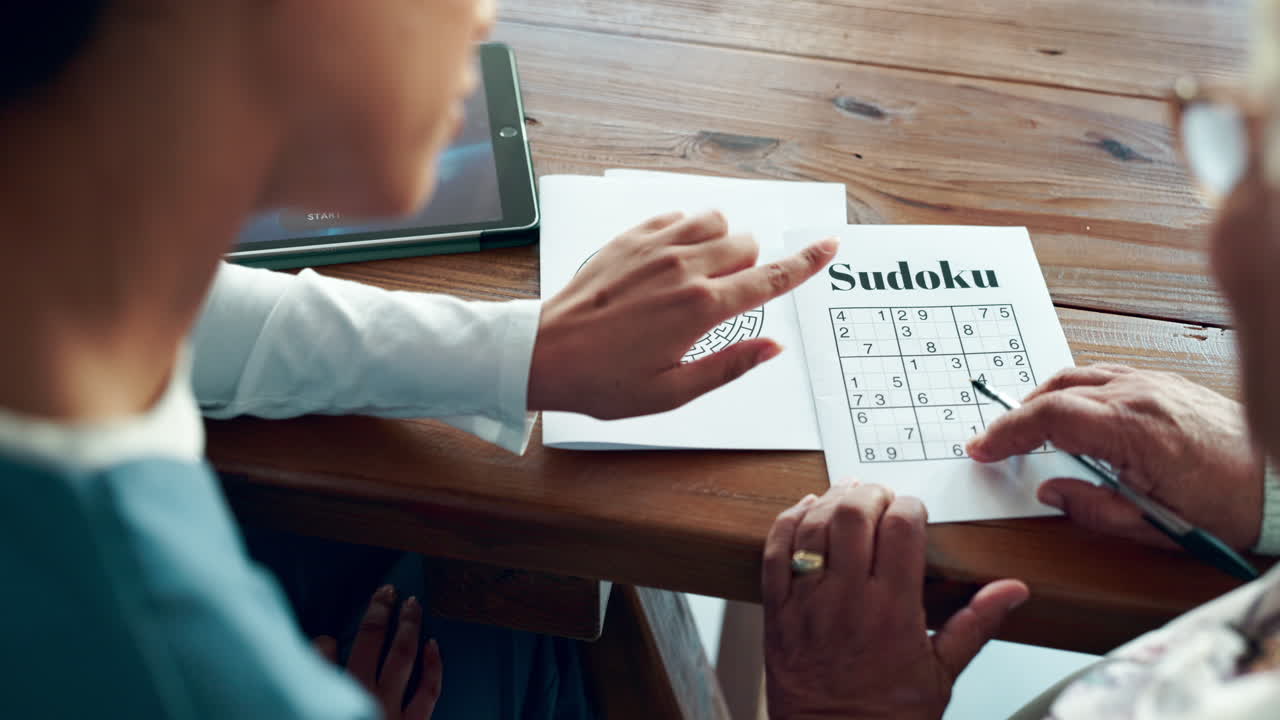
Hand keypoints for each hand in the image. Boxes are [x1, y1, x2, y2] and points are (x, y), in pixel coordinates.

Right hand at [313, 585, 441, 719]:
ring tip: (412, 604)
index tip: (327, 638)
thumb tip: (323, 646)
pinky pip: (428, 691)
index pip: (326, 655)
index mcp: (339, 694)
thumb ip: (318, 678)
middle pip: (372, 641)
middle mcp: (366, 696)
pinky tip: (432, 644)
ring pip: (403, 656)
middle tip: (387, 591)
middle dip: (380, 612)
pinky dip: (432, 664)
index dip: (325, 642)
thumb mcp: (316, 713)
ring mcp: (393, 710)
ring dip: (408, 626)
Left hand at [528, 210, 837, 418]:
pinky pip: (676, 216)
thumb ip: (729, 365)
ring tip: (700, 275)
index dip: (807, 263)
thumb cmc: (603, 381)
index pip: (771, 277)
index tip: (829, 246)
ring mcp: (654, 247)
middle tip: (723, 298)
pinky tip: (671, 261)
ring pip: (715, 220)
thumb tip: (771, 347)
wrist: (544, 354)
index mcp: (702, 309)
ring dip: (720, 242)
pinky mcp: (629, 238)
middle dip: (750, 265)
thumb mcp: (673, 392)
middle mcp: (683, 268)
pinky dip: (686, 232)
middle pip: (747, 243)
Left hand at [763, 485, 1027, 719]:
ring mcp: (807, 603)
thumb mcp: (943, 674)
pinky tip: (805, 510)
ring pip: (814, 526)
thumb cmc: (888, 716)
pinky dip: (788, 522)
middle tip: (879, 496)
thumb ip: (976, 623)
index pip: (902, 529)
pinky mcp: (777, 611)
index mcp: (894, 611)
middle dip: (870, 494)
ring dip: (831, 500)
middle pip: (854, 516)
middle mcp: (848, 600)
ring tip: (846, 494)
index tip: (913, 511)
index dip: (909, 507)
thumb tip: (1013, 589)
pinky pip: (775, 552)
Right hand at [966, 364, 1264, 550]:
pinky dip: (1078, 388)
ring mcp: (1154, 383)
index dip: (1006, 432)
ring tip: (1029, 426)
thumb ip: (1093, 507)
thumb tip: (1050, 491)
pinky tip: (1075, 410)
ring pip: (1079, 376)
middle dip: (1018, 415)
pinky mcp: (1167, 383)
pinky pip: (1107, 374)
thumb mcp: (1154, 525)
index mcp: (1131, 429)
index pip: (1048, 416)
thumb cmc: (1230, 507)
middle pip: (1056, 390)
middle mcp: (1139, 395)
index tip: (982, 448)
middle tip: (997, 442)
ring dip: (1046, 397)